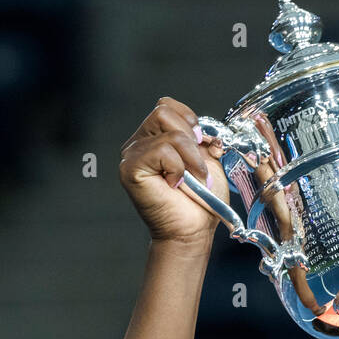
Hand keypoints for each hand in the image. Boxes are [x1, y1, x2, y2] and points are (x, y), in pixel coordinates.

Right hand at [119, 97, 230, 247]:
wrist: (192, 231)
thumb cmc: (199, 202)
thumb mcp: (207, 161)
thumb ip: (202, 139)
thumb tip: (204, 130)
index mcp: (154, 138)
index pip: (167, 106)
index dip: (190, 121)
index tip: (202, 146)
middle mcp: (139, 144)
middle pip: (163, 111)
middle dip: (190, 138)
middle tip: (197, 165)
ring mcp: (132, 155)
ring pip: (167, 130)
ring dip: (189, 155)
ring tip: (191, 178)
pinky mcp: (130, 169)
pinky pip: (162, 150)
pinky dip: (178, 167)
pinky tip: (176, 184)